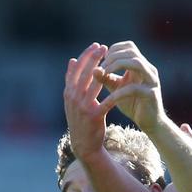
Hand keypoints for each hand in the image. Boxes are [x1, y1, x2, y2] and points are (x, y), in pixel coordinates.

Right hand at [63, 42, 108, 160]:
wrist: (84, 145)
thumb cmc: (82, 121)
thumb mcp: (73, 101)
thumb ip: (73, 82)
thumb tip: (72, 60)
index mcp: (68, 92)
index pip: (75, 69)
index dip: (86, 56)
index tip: (95, 45)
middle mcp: (73, 98)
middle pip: (83, 73)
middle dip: (93, 58)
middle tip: (103, 47)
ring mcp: (82, 107)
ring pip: (93, 84)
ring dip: (104, 71)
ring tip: (113, 61)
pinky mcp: (93, 116)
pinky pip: (106, 101)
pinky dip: (114, 92)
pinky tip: (123, 85)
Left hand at [94, 41, 163, 131]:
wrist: (150, 123)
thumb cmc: (133, 104)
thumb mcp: (116, 89)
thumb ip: (106, 78)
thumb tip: (93, 68)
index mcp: (142, 66)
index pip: (129, 46)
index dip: (114, 49)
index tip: (102, 60)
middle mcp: (149, 70)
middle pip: (132, 52)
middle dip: (113, 57)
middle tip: (101, 68)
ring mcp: (152, 81)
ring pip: (137, 63)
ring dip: (117, 66)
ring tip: (104, 75)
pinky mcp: (152, 95)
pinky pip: (135, 88)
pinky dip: (120, 91)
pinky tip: (110, 98)